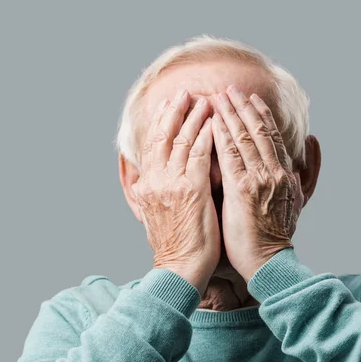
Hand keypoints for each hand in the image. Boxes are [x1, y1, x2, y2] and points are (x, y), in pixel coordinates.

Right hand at [132, 89, 219, 295]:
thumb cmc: (175, 246)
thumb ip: (154, 192)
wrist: (180, 269)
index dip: (161, 122)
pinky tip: (214, 121)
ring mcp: (170, 184)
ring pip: (180, 140)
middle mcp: (154, 181)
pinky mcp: (190, 190)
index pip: (152, 145)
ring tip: (205, 100)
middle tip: (185, 92)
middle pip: (162, 136)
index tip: (169, 104)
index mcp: (146, 186)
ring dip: (193, 117)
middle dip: (174, 111)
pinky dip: (206, 135)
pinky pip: (198, 154)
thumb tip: (153, 178)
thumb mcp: (154, 216)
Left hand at [211, 85, 303, 281]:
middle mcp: (275, 173)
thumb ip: (292, 184)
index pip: (271, 138)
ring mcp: (259, 180)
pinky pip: (230, 155)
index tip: (250, 100)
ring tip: (218, 97)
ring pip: (244, 138)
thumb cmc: (274, 240)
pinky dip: (222, 135)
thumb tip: (295, 168)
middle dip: (243, 107)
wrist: (268, 263)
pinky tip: (212, 121)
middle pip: (258, 131)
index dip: (260, 116)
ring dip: (230, 114)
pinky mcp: (242, 190)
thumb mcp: (292, 206)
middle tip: (230, 89)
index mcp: (285, 175)